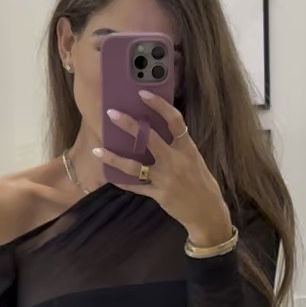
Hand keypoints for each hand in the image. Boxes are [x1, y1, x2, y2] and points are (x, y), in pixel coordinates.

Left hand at [94, 93, 232, 248]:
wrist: (208, 213)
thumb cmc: (201, 182)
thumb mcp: (194, 160)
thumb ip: (177, 146)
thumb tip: (154, 130)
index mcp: (187, 149)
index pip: (174, 120)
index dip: (158, 105)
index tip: (143, 93)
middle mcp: (176, 161)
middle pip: (149, 138)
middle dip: (128, 124)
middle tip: (111, 114)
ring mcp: (166, 179)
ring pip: (134, 166)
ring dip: (113, 158)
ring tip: (97, 150)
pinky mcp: (159, 195)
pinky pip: (136, 187)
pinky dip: (122, 182)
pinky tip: (109, 176)